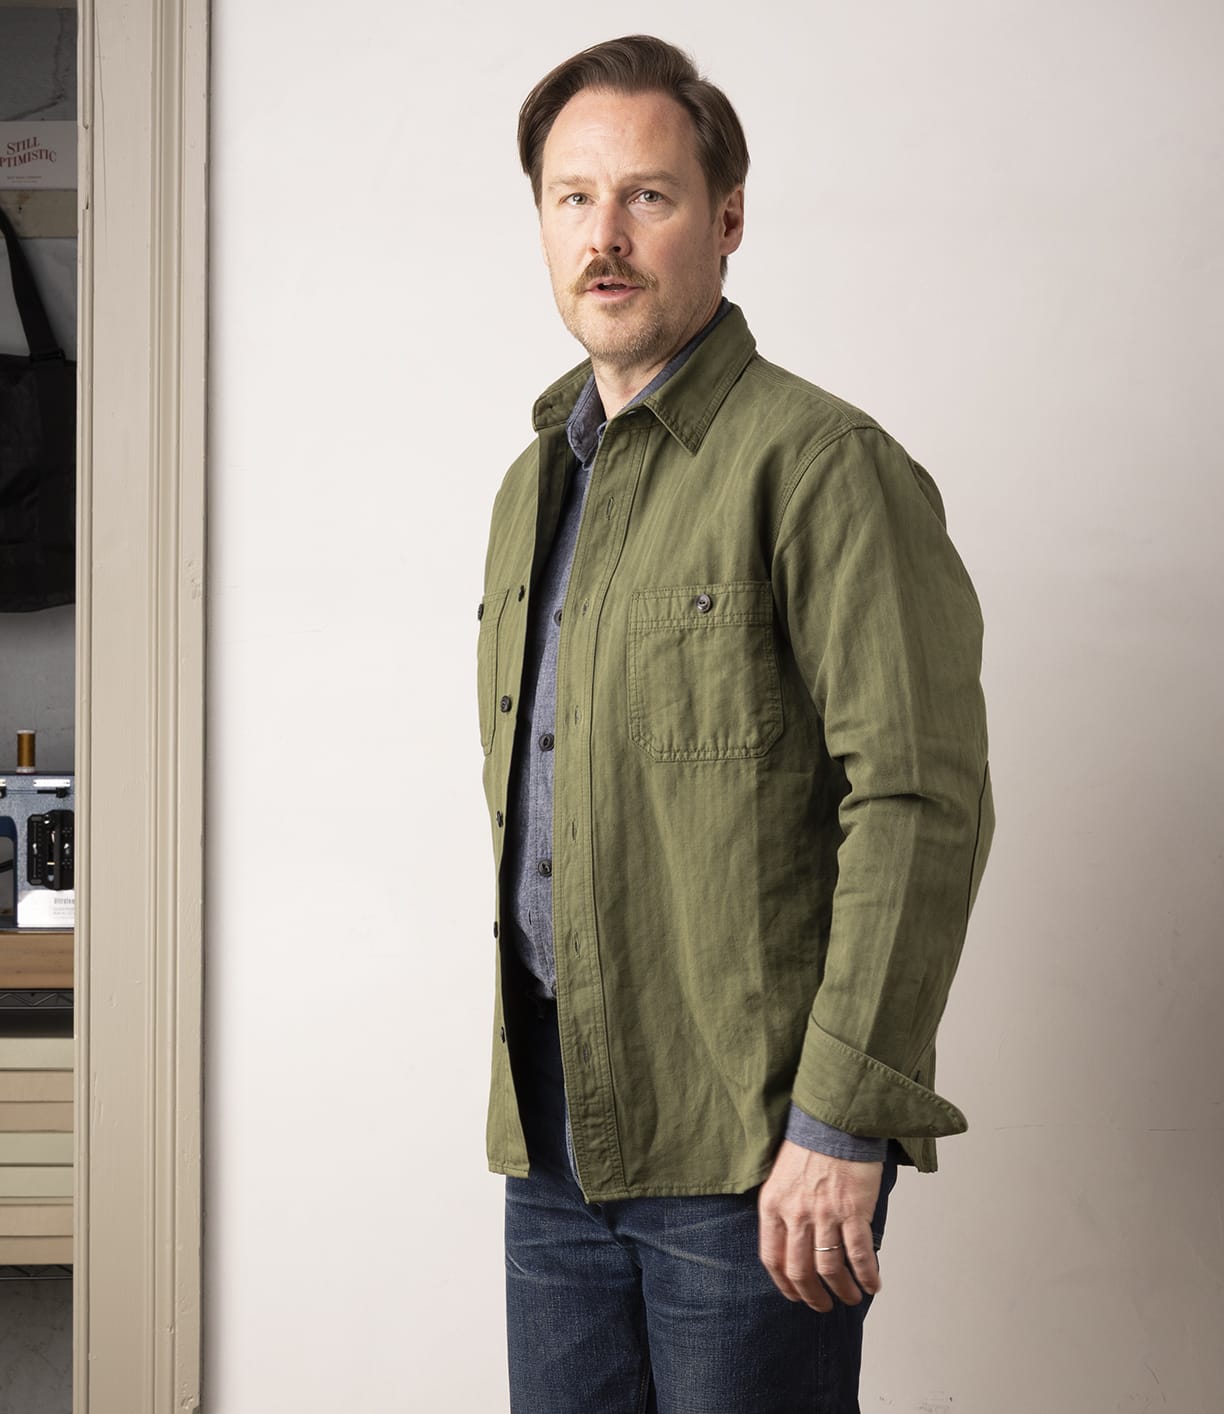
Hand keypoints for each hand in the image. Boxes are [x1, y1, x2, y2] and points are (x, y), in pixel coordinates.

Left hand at [757, 1140, 883, 1310]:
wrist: (835, 1120)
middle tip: (823, 1306)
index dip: (784, 1283)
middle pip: (800, 1270)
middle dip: (813, 1296)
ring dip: (842, 1290)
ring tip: (850, 1297)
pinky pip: (860, 1254)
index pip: (772, 1257)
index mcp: (773, 1205)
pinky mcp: (853, 1210)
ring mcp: (825, 1214)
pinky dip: (867, 1275)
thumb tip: (789, 1241)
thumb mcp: (780, 1176)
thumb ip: (781, 1209)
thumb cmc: (809, 1144)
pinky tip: (872, 1285)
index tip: (794, 1295)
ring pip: (831, 1268)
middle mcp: (796, 1213)